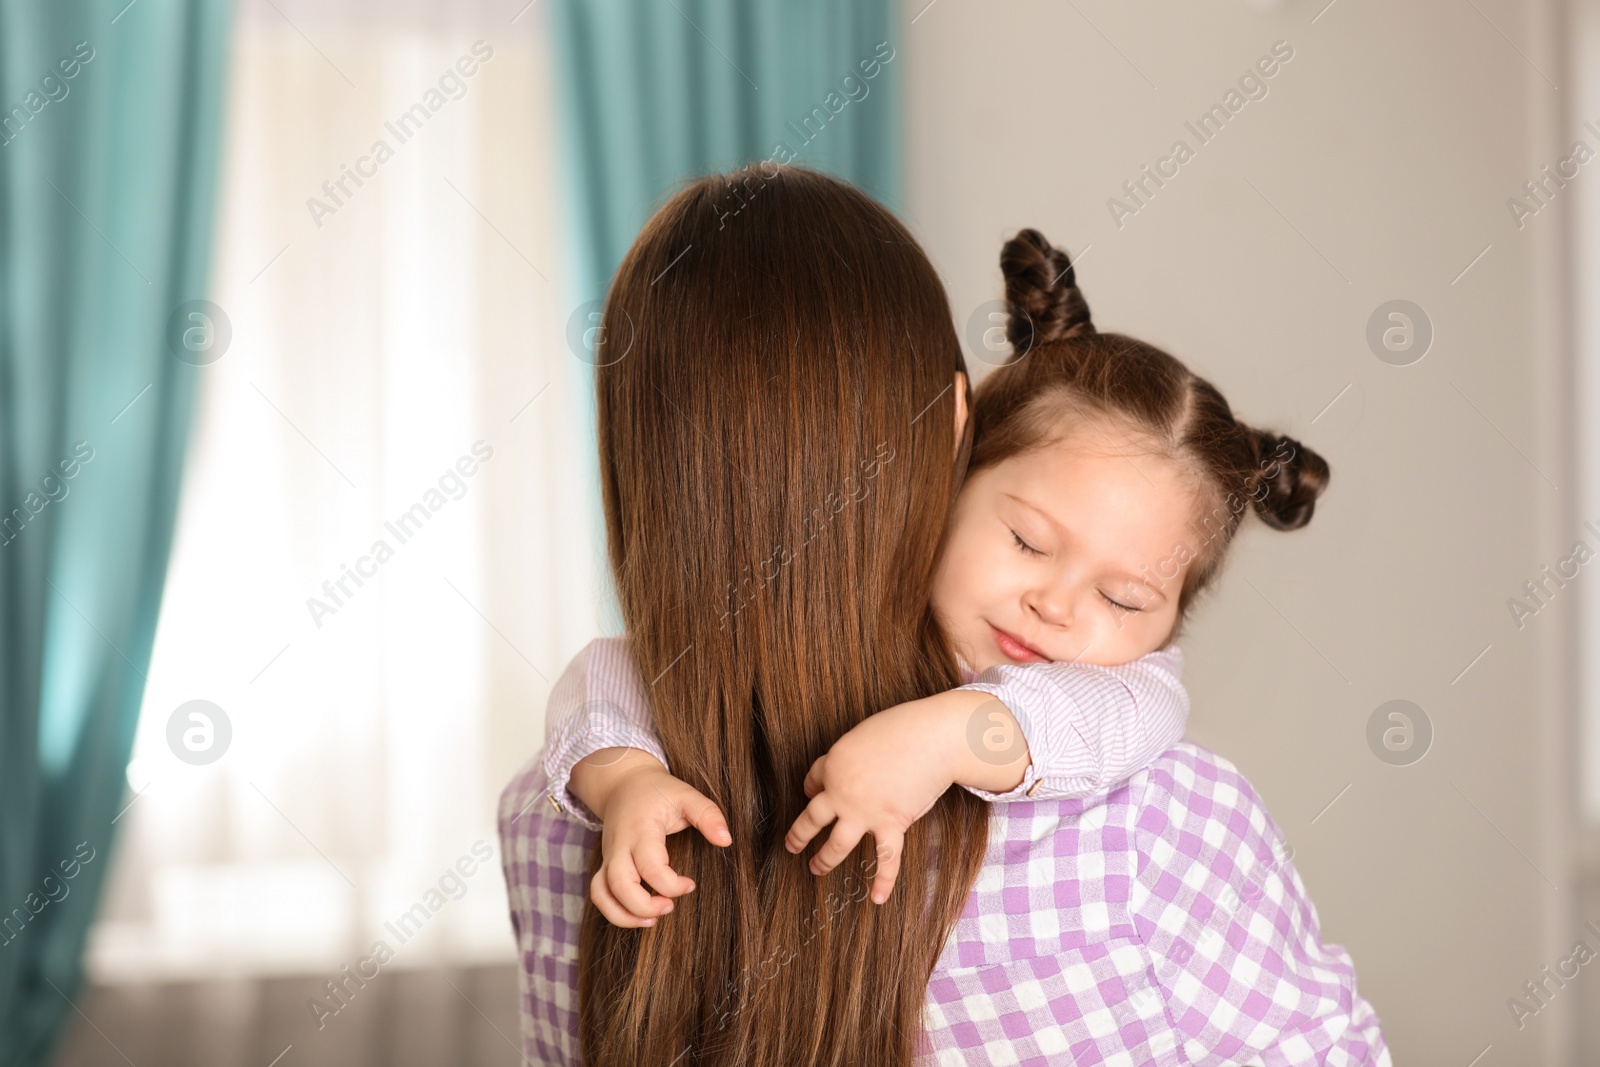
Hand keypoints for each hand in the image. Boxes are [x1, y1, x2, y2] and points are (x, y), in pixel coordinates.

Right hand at [583, 755, 731, 927]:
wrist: (624, 783)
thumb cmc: (659, 792)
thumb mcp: (686, 795)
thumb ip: (708, 815)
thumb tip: (726, 841)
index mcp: (641, 830)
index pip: (650, 866)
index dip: (671, 884)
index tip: (690, 884)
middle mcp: (620, 846)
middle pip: (620, 885)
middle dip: (644, 905)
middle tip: (670, 907)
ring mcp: (609, 857)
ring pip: (602, 894)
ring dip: (624, 915)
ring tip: (652, 920)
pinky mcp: (605, 865)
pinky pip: (599, 894)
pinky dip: (613, 911)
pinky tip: (639, 915)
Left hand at [782, 701, 955, 905]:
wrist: (932, 738)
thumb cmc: (901, 728)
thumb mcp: (863, 735)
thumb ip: (850, 756)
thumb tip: (848, 773)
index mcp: (833, 765)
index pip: (812, 781)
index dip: (811, 787)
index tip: (811, 792)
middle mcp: (842, 793)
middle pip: (812, 819)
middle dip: (798, 834)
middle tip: (791, 845)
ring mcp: (865, 813)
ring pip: (836, 845)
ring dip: (824, 860)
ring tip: (815, 869)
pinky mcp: (891, 824)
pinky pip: (886, 859)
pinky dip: (883, 881)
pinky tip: (877, 898)